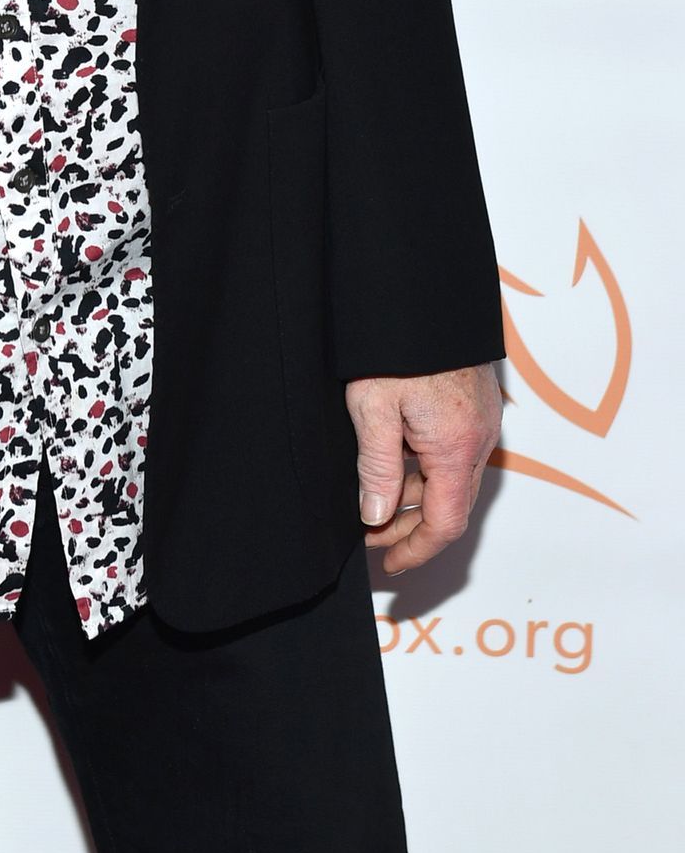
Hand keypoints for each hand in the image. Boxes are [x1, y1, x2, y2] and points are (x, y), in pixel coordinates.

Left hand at [343, 364, 502, 577]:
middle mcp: (480, 438)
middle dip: (410, 527)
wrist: (422, 287)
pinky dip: (427, 468)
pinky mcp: (477, 403)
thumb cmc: (397, 343)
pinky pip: (455, 451)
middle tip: (369, 535)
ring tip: (374, 501)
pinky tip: (395, 461)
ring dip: (416, 496)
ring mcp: (482, 420)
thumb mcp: (373, 407)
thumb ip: (378, 468)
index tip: (389, 564)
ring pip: (452, 477)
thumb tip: (376, 518)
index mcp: (457, 447)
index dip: (417, 551)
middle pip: (450, 504)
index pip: (445, 523)